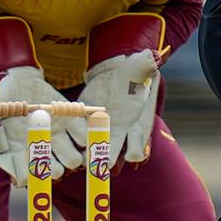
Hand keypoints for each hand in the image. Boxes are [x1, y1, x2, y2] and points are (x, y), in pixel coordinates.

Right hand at [0, 66, 88, 183]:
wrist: (22, 80)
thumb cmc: (3, 95)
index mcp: (20, 150)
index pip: (25, 175)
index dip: (28, 176)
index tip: (28, 169)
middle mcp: (41, 148)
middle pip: (54, 172)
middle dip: (55, 169)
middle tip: (52, 161)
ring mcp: (58, 138)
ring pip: (73, 160)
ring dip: (73, 157)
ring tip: (69, 149)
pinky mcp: (71, 123)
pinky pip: (83, 137)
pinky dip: (84, 136)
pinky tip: (75, 129)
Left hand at [79, 50, 160, 165]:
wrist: (117, 74)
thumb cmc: (135, 72)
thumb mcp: (142, 67)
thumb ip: (148, 65)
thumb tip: (154, 55)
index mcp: (137, 124)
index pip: (139, 146)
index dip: (136, 151)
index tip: (132, 153)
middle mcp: (120, 133)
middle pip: (113, 151)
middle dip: (106, 158)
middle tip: (98, 165)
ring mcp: (102, 130)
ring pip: (94, 147)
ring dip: (86, 155)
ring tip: (77, 160)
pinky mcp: (84, 122)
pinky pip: (78, 134)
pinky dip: (72, 138)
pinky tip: (67, 140)